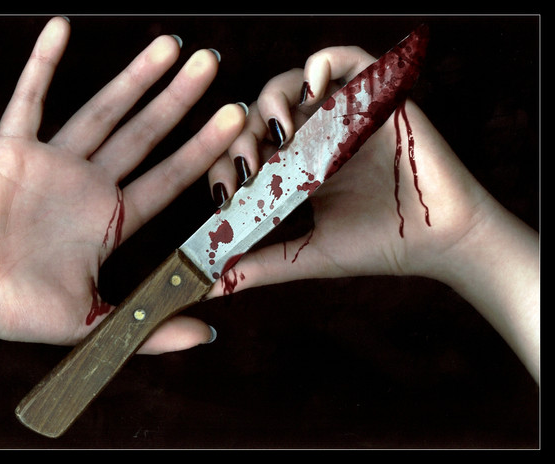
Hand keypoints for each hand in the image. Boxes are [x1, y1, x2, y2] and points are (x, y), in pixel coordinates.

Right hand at [0, 17, 245, 352]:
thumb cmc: (20, 312)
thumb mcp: (96, 322)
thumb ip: (153, 328)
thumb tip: (207, 336)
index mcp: (113, 220)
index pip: (170, 177)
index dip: (203, 149)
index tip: (234, 120)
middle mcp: (90, 185)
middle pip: (146, 134)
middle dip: (180, 99)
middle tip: (214, 63)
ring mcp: (53, 164)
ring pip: (102, 110)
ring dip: (134, 77)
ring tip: (170, 46)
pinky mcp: (11, 151)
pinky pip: (29, 100)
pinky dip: (43, 64)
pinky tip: (63, 28)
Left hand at [207, 45, 538, 381]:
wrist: (440, 241)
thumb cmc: (380, 246)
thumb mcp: (307, 255)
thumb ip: (261, 264)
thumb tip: (213, 287)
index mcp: (298, 168)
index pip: (246, 150)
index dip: (225, 165)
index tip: (224, 195)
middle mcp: (317, 136)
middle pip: (262, 115)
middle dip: (242, 136)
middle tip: (247, 168)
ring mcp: (345, 114)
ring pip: (293, 84)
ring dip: (273, 101)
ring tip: (276, 134)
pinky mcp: (376, 96)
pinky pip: (346, 59)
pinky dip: (323, 62)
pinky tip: (309, 91)